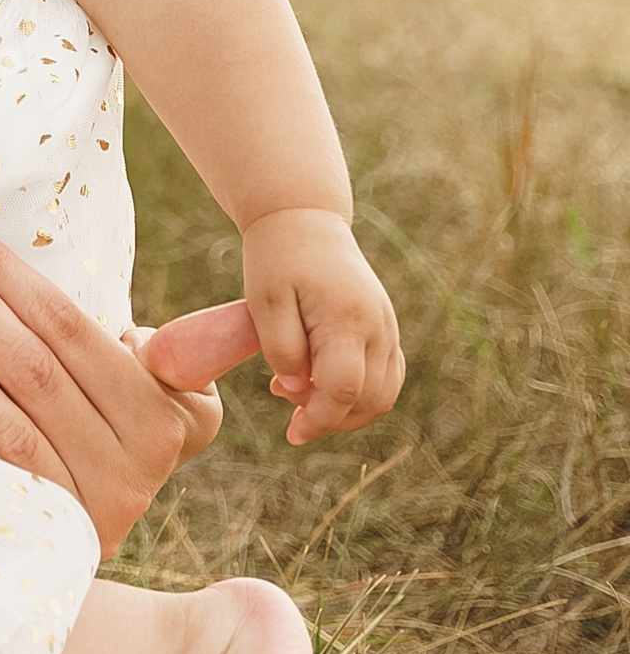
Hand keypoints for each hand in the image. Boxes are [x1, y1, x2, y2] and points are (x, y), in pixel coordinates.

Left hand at [0, 216, 244, 559]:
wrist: (94, 529)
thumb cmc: (120, 428)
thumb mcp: (178, 394)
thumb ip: (190, 352)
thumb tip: (141, 338)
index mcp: (162, 421)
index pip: (69, 329)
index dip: (9, 274)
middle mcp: (129, 469)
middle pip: (31, 363)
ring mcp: (80, 506)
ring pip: (4, 410)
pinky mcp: (37, 529)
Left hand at [240, 209, 403, 443]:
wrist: (304, 221)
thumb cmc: (277, 260)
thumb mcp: (265, 301)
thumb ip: (282, 349)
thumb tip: (299, 389)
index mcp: (348, 320)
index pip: (344, 389)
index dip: (320, 419)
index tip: (292, 432)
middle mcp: (379, 327)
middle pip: (370, 399)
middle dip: (330, 418)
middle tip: (285, 404)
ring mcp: (388, 328)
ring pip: (384, 394)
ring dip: (347, 411)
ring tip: (300, 396)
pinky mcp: (386, 329)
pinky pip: (387, 377)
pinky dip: (360, 394)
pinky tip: (320, 384)